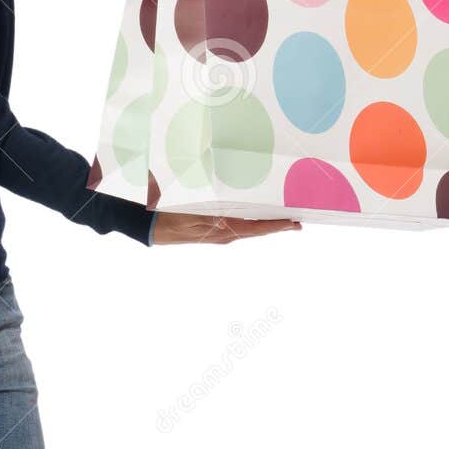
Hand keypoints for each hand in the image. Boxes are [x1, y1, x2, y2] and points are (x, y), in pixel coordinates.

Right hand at [151, 213, 301, 244]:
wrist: (151, 226)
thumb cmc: (170, 216)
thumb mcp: (190, 213)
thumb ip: (210, 216)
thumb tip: (227, 218)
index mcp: (222, 229)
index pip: (256, 228)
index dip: (276, 226)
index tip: (294, 224)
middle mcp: (224, 234)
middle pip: (257, 230)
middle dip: (278, 226)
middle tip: (298, 222)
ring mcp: (220, 233)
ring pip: (250, 229)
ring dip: (267, 224)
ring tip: (284, 220)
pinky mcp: (214, 230)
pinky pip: (239, 226)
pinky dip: (253, 222)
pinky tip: (258, 216)